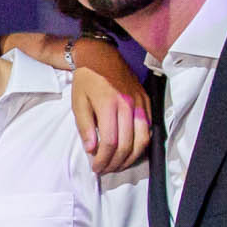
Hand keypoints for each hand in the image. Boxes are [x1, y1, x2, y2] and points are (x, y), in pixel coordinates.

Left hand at [70, 39, 150, 172]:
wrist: (102, 57)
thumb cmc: (87, 80)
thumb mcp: (78, 103)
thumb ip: (85, 127)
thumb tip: (92, 149)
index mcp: (109, 104)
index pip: (110, 142)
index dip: (103, 159)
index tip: (95, 167)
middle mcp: (128, 104)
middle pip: (127, 145)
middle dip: (115, 163)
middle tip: (105, 169)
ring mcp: (140, 103)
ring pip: (142, 140)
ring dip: (130, 158)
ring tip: (117, 165)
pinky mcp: (147, 102)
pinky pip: (148, 129)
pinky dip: (140, 145)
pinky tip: (129, 151)